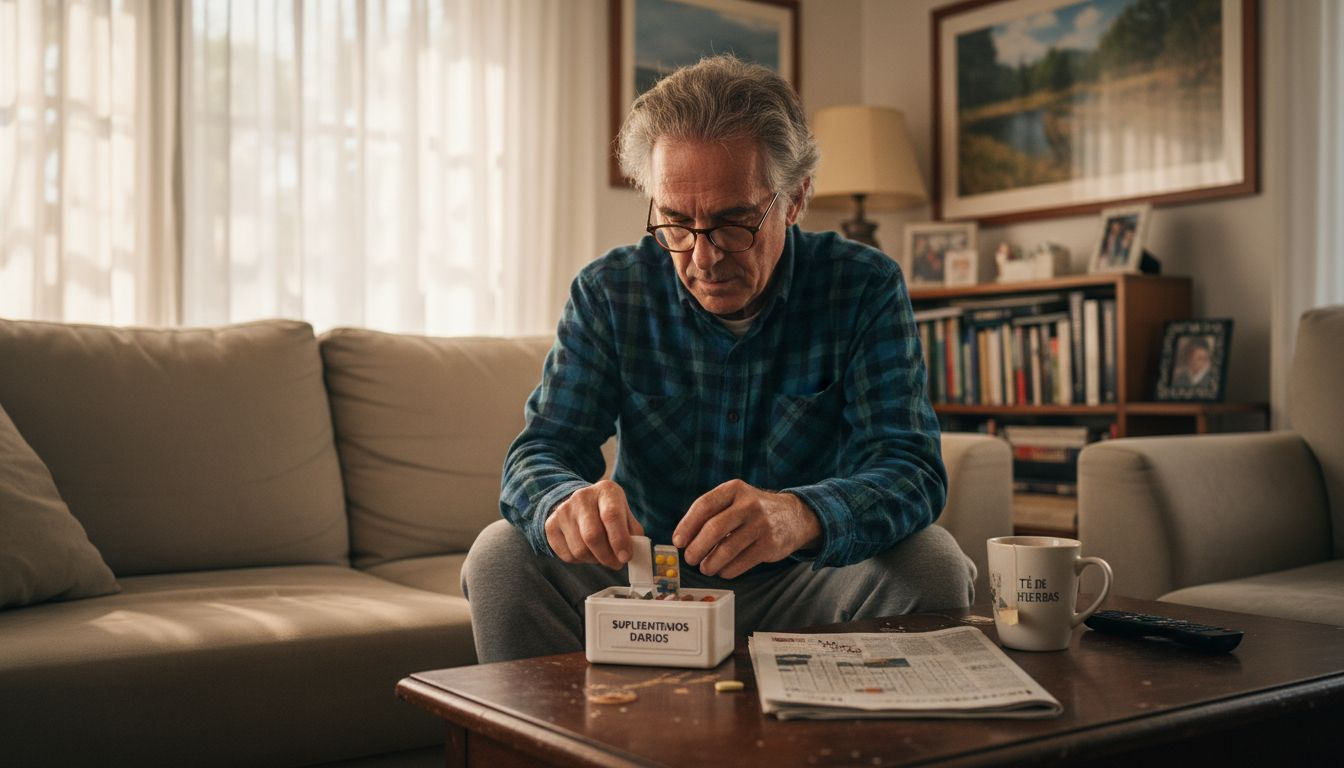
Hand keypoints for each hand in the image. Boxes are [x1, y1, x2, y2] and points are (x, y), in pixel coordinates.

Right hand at [545, 480, 644, 569]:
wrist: (580, 502)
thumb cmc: (608, 510)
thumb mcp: (625, 513)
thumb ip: (633, 532)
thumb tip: (634, 552)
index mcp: (605, 491)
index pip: (611, 515)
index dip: (619, 540)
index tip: (626, 557)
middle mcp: (582, 497)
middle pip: (592, 536)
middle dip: (607, 557)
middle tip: (616, 563)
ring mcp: (563, 511)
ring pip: (579, 550)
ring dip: (594, 560)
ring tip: (601, 554)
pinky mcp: (551, 525)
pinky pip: (567, 555)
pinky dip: (580, 561)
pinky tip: (587, 551)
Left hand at [672, 480, 821, 578]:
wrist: (794, 516)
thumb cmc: (753, 511)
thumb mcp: (735, 500)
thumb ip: (712, 513)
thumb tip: (684, 539)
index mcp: (734, 489)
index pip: (704, 505)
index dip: (687, 525)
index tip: (678, 541)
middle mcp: (749, 504)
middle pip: (714, 528)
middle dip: (697, 548)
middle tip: (690, 559)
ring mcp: (762, 524)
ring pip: (727, 549)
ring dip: (711, 563)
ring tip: (705, 568)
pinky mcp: (770, 545)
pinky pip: (742, 562)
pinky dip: (728, 570)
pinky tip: (723, 571)